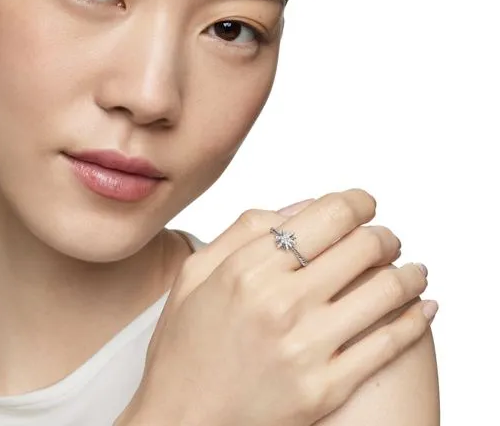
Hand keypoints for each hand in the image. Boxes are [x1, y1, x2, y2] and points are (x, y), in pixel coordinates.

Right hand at [116, 189, 430, 425]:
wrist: (182, 421)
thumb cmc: (186, 345)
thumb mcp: (196, 272)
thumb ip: (244, 229)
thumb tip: (304, 206)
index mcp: (247, 268)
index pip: (327, 215)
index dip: (356, 202)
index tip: (364, 204)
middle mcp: (279, 303)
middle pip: (362, 247)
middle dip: (384, 235)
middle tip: (386, 238)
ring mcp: (306, 348)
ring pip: (385, 290)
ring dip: (409, 272)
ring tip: (412, 270)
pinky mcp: (325, 388)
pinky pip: (389, 343)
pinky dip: (416, 319)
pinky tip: (423, 307)